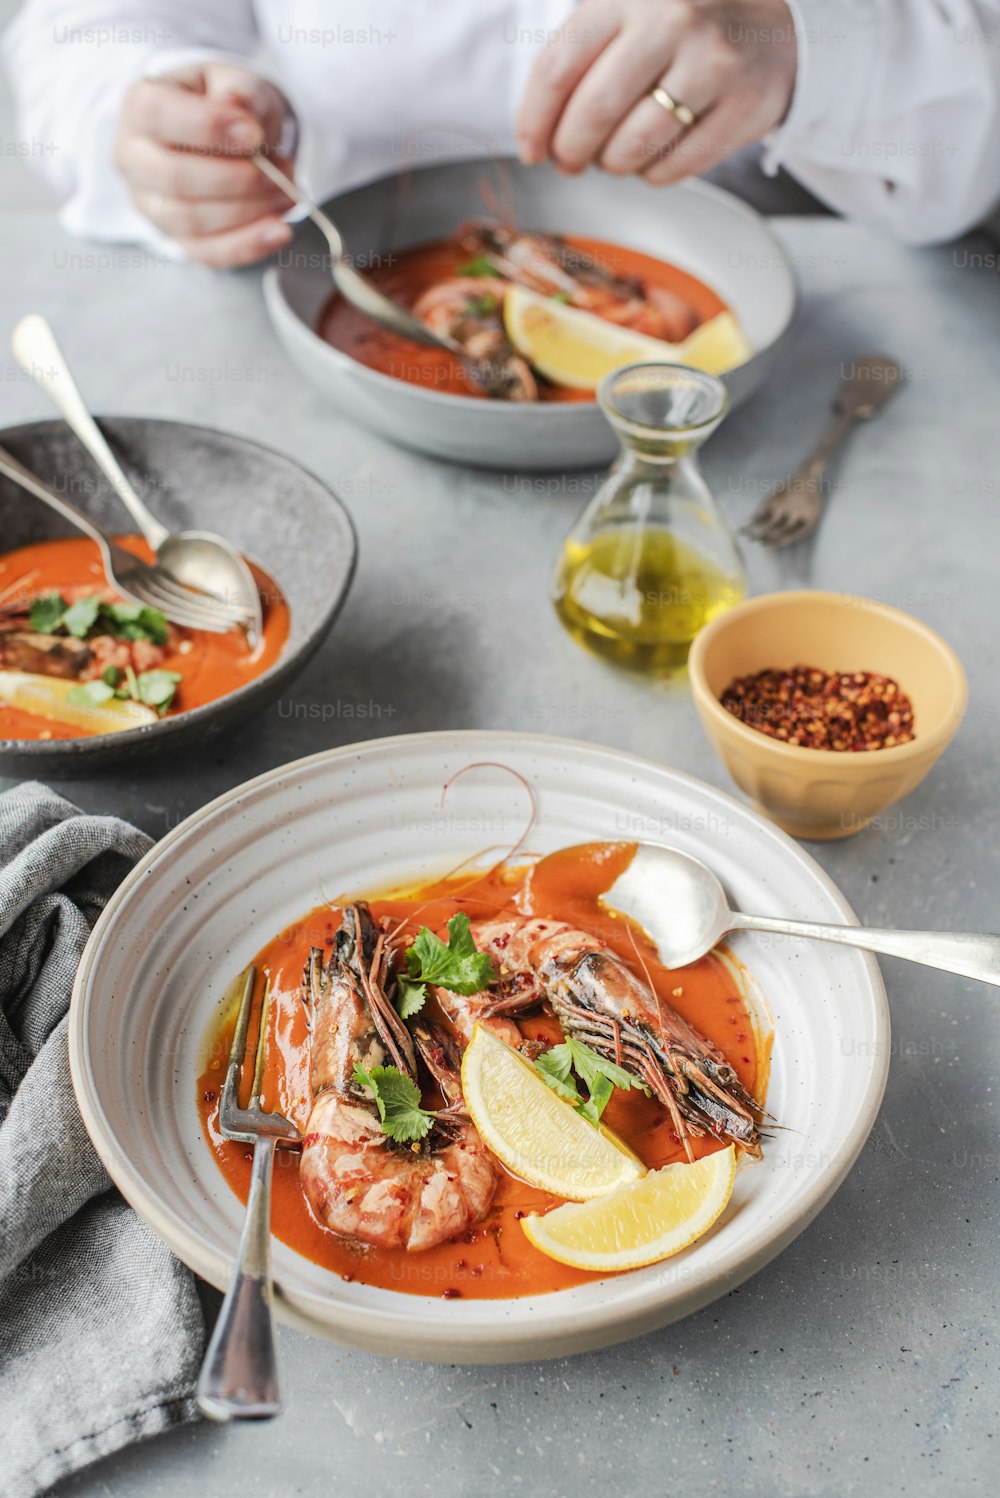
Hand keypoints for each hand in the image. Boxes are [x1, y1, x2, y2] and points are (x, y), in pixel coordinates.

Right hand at [114, 62, 295, 265]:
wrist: (227, 136)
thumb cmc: (226, 104)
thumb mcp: (238, 81)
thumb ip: (241, 93)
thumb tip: (239, 110)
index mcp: (139, 106)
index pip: (158, 117)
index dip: (206, 128)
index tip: (254, 134)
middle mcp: (134, 159)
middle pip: (176, 178)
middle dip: (239, 180)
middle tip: (286, 171)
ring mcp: (151, 204)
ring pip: (193, 221)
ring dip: (250, 212)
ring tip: (289, 195)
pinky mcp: (177, 238)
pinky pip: (208, 253)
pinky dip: (248, 245)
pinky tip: (279, 232)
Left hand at [517, 0, 796, 184]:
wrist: (774, 29)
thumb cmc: (684, 32)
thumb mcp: (629, 17)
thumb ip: (581, 57)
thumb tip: (537, 133)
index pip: (559, 67)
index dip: (534, 120)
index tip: (531, 149)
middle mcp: (672, 21)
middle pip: (592, 113)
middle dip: (571, 151)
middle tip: (570, 162)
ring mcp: (711, 64)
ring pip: (632, 147)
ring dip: (612, 165)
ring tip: (614, 156)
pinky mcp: (742, 108)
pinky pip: (673, 167)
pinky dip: (652, 173)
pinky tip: (654, 155)